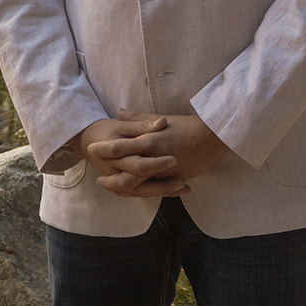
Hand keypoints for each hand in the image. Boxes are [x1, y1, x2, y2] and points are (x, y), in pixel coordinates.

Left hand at [84, 111, 226, 198]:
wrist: (213, 137)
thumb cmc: (186, 125)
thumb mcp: (160, 119)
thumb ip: (138, 118)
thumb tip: (119, 111)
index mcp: (149, 140)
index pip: (119, 147)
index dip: (104, 150)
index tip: (92, 149)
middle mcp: (154, 158)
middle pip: (125, 174)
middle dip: (110, 180)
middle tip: (99, 181)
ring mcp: (165, 172)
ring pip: (139, 187)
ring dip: (124, 190)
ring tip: (114, 189)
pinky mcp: (175, 181)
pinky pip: (154, 191)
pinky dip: (143, 193)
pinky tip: (135, 193)